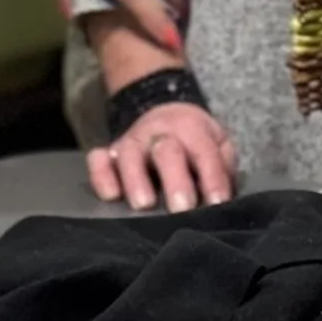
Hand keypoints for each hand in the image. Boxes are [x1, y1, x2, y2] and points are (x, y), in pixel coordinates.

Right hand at [87, 98, 237, 212]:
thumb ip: (223, 167)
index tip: (217, 204)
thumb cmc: (193, 140)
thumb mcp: (217, 143)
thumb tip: (223, 199)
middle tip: (182, 207)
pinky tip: (110, 195)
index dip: (213, 179)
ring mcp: (131, 143)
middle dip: (174, 180)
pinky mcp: (109, 153)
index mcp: (191, 129)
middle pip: (166, 152)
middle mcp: (159, 134)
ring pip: (129, 156)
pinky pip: (98, 159)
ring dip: (136, 180)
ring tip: (143, 204)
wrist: (163, 113)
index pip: (204, 153)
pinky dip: (100, 175)